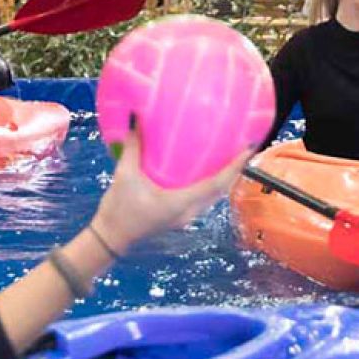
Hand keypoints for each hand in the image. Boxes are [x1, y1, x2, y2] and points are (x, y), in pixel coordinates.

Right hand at [92, 132, 248, 249]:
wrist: (110, 237)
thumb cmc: (118, 209)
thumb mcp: (125, 175)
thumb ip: (133, 147)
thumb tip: (137, 121)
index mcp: (181, 203)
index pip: (216, 184)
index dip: (234, 167)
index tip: (248, 150)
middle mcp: (189, 212)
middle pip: (221, 190)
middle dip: (234, 170)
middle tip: (243, 147)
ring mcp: (185, 217)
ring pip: (213, 197)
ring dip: (224, 179)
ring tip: (230, 157)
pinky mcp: (180, 217)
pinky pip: (203, 199)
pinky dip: (211, 185)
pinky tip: (207, 171)